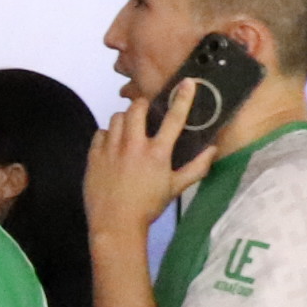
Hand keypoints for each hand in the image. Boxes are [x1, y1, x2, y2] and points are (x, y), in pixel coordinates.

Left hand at [84, 93, 204, 242]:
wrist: (115, 223)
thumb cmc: (148, 206)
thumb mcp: (176, 188)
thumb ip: (196, 167)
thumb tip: (212, 150)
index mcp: (157, 153)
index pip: (174, 119)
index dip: (182, 98)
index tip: (187, 83)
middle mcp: (133, 146)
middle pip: (136, 109)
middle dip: (142, 105)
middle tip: (145, 111)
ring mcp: (111, 149)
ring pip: (116, 118)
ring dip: (124, 119)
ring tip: (129, 129)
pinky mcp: (94, 156)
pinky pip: (99, 133)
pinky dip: (107, 135)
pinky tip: (112, 144)